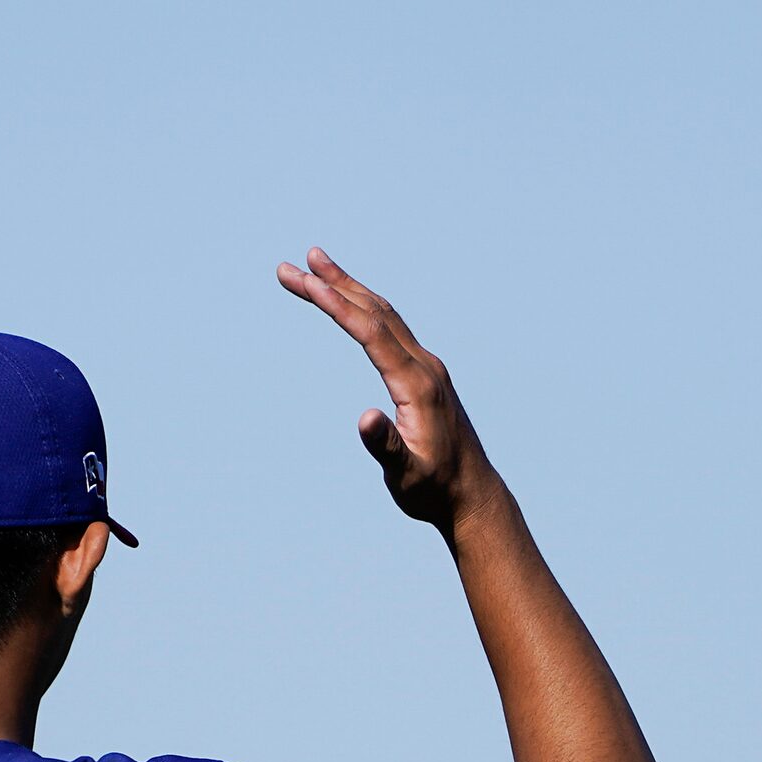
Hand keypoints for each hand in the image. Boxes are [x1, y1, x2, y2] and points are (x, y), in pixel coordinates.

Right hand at [276, 248, 494, 528]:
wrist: (472, 495)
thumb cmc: (435, 490)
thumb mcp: (407, 475)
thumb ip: (386, 447)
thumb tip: (365, 418)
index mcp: (417, 385)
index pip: (372, 333)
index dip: (339, 306)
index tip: (308, 282)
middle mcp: (424, 367)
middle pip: (374, 312)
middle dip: (332, 285)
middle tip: (290, 266)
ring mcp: (427, 367)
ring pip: (383, 315)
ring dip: (347, 288)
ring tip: (314, 266)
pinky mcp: (425, 374)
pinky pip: (390, 328)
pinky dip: (364, 308)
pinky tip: (350, 302)